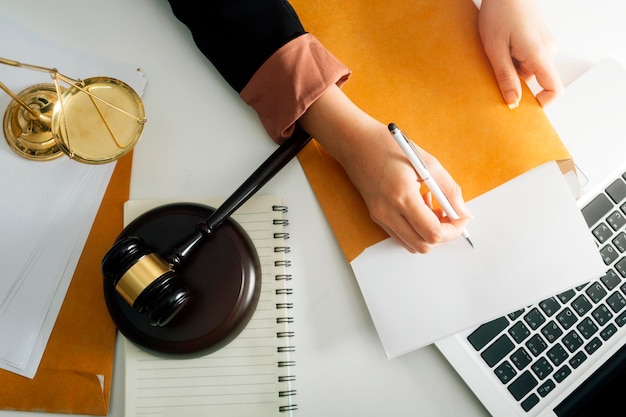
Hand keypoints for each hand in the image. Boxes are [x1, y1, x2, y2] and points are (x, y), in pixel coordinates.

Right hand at [298, 85, 470, 252]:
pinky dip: (415, 229)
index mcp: (401, 196)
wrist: (355, 142)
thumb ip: (449, 190)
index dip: (453, 230)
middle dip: (442, 235)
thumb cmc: (387, 146)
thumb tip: (463, 211)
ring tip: (431, 207)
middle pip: (423, 245)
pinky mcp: (376, 217)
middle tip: (450, 216)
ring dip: (427, 233)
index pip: (433, 232)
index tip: (462, 219)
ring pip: (412, 244)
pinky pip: (401, 236)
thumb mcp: (427, 162)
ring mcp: (379, 217)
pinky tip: (418, 207)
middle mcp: (387, 212)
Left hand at [478, 0, 562, 107]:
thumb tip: (513, 102)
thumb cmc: (500, 12)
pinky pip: (527, 56)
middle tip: (494, 68)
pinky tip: (500, 44)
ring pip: (528, 67)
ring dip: (510, 65)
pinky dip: (513, 56)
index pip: (554, 88)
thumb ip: (505, 77)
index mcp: (539, 55)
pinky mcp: (538, 37)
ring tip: (495, 50)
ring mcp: (544, 42)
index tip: (523, 106)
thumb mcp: (495, 49)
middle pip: (534, 78)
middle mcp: (547, 49)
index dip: (542, 102)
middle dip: (514, 79)